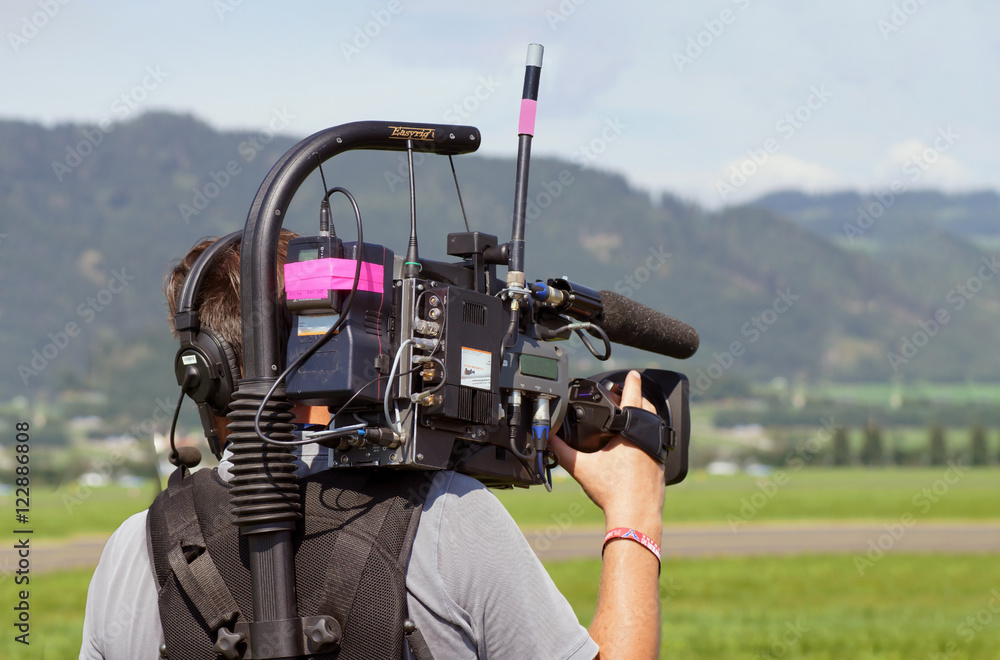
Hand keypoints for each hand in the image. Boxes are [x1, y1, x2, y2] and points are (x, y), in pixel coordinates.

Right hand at [550, 371, 665, 535]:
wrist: (635, 517)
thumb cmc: (614, 493)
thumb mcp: (582, 468)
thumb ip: (563, 451)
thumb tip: (549, 439)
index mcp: (632, 433)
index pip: (634, 397)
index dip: (632, 382)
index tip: (633, 373)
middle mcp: (649, 439)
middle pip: (648, 409)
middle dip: (638, 398)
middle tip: (627, 393)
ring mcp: (658, 453)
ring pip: (654, 426)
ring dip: (644, 418)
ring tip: (631, 416)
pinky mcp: (661, 467)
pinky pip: (656, 443)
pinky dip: (647, 437)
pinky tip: (636, 445)